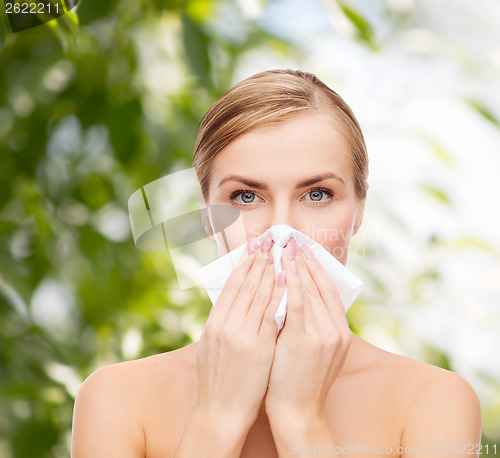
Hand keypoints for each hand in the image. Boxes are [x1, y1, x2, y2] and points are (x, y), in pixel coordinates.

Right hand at [195, 235, 285, 427]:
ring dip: (270, 271)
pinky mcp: (258, 347)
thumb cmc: (216, 380)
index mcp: (213, 323)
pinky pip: (271, 314)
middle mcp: (225, 325)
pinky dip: (279, 295)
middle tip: (267, 240)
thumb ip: (222, 322)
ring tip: (278, 253)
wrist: (220, 411)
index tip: (252, 247)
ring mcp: (241, 336)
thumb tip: (232, 302)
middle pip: (245, 285)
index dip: (243, 264)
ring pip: (258, 295)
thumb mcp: (210, 346)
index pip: (230, 286)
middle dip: (258, 260)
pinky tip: (287, 280)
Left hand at [265, 237, 351, 419]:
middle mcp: (336, 330)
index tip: (307, 252)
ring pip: (309, 291)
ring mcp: (323, 335)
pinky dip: (292, 282)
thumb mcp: (317, 352)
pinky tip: (284, 267)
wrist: (298, 412)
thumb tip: (299, 300)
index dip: (318, 269)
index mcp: (341, 332)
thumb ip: (314, 327)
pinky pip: (297, 303)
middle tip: (295, 240)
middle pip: (321, 287)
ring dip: (297, 266)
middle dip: (307, 261)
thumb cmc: (301, 382)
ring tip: (286, 247)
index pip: (330, 292)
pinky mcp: (305, 339)